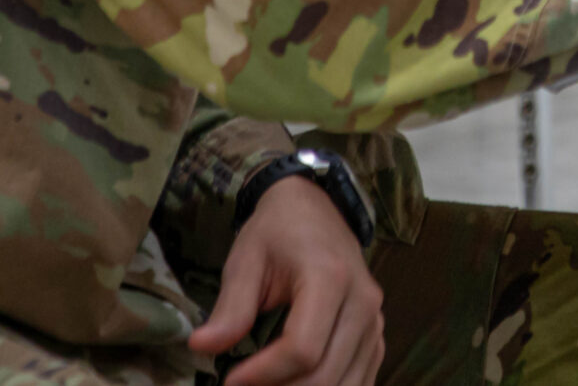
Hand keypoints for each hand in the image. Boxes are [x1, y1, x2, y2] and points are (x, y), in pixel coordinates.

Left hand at [187, 178, 384, 385]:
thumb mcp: (246, 261)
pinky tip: (293, 384)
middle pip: (325, 374)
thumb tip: (201, 347)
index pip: (302, 348)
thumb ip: (231, 308)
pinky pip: (359, 380)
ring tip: (265, 385)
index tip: (230, 380)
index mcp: (330, 277)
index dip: (264, 374)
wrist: (313, 209)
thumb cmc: (277, 231)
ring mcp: (375, 320)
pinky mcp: (376, 334)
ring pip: (345, 385)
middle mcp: (362, 302)